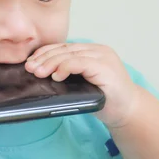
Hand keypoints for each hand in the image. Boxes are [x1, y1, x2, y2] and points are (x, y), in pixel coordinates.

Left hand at [25, 43, 140, 128]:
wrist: (129, 111)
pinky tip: (56, 76)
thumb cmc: (104, 100)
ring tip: (37, 73)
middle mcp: (97, 50)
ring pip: (70, 54)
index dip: (45, 52)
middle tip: (29, 68)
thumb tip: (40, 73)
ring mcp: (102, 57)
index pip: (63, 47)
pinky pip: (79, 63)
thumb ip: (69, 74)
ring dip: (50, 63)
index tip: (30, 61)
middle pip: (64, 49)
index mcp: (91, 51)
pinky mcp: (105, 67)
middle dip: (44, 58)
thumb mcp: (82, 83)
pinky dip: (65, 67)